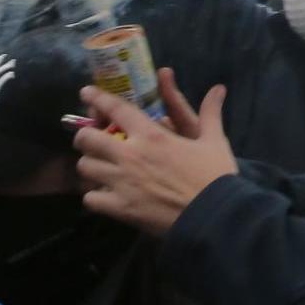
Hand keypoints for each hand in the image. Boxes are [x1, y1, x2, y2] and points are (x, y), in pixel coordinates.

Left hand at [74, 80, 234, 236]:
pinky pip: (91, 199)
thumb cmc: (214, 175)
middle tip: (91, 140)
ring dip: (90, 165)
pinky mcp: (119, 208)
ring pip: (85, 168)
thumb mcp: (214, 141)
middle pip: (87, 139)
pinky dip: (95, 196)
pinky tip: (105, 195)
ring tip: (98, 168)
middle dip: (84, 137)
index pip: (116, 109)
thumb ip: (210, 113)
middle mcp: (129, 155)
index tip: (86, 92)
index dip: (98, 98)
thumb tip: (219, 89)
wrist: (212, 216)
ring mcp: (121, 183)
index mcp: (151, 135)